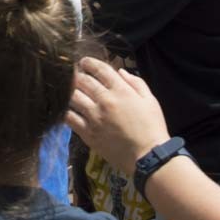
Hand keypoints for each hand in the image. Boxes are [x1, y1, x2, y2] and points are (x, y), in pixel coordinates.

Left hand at [65, 57, 170, 176]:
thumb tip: (120, 71)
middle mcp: (104, 101)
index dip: (88, 63)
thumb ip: (136, 83)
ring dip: (70, 92)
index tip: (83, 62)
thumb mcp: (150, 100)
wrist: (148, 157)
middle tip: (74, 75)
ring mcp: (94, 117)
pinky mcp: (87, 133)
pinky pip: (70, 118)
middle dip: (76, 75)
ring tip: (70, 91)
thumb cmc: (152, 127)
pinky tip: (69, 110)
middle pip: (82, 81)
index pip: (99, 69)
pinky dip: (67, 111)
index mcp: (121, 91)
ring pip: (72, 97)